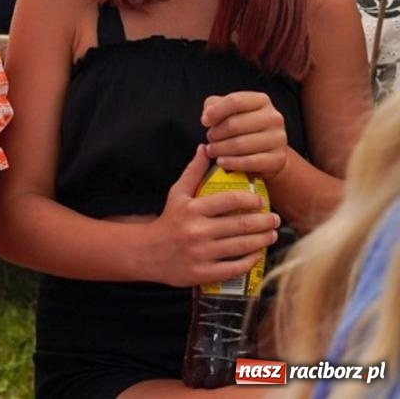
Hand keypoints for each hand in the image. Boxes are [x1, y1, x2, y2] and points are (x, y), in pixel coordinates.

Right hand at [147, 146, 279, 287]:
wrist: (147, 252)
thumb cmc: (168, 220)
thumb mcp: (177, 194)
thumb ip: (193, 171)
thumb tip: (205, 148)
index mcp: (191, 209)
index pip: (229, 200)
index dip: (250, 199)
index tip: (260, 200)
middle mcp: (196, 231)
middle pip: (241, 225)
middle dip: (264, 222)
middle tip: (275, 219)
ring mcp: (200, 253)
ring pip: (241, 246)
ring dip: (262, 240)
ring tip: (272, 235)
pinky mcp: (203, 273)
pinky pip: (234, 268)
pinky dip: (250, 261)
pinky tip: (257, 254)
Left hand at [202, 91, 287, 179]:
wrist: (267, 152)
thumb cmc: (242, 127)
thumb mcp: (228, 111)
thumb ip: (214, 106)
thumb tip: (208, 116)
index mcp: (261, 101)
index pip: (235, 101)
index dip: (215, 112)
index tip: (204, 121)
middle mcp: (274, 118)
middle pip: (234, 124)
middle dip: (215, 133)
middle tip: (210, 139)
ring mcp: (278, 139)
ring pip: (240, 144)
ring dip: (219, 149)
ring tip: (212, 150)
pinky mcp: (278, 159)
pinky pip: (249, 162)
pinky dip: (231, 163)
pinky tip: (221, 161)